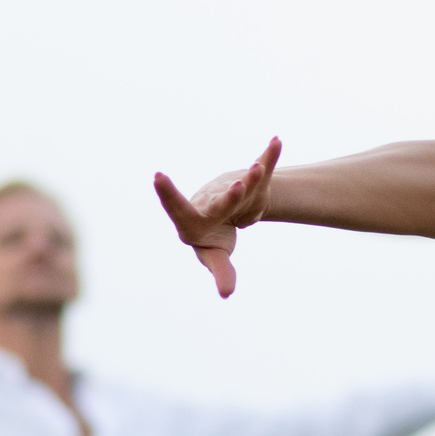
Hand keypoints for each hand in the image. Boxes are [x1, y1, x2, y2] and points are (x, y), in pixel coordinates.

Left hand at [154, 138, 281, 297]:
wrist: (225, 213)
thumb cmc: (211, 238)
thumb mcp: (214, 256)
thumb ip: (221, 272)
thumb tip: (226, 294)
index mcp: (195, 220)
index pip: (179, 209)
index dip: (168, 195)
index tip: (158, 177)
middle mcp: (212, 202)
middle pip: (220, 201)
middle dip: (229, 196)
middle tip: (237, 187)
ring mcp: (232, 191)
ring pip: (243, 185)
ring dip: (251, 178)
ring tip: (259, 168)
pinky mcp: (251, 183)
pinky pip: (261, 169)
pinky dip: (269, 156)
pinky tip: (276, 141)